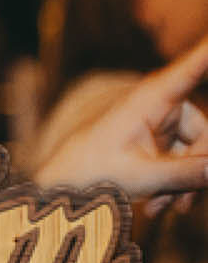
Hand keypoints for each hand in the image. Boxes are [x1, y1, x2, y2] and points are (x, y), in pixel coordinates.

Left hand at [34, 32, 207, 196]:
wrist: (68, 180)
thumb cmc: (95, 169)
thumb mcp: (142, 176)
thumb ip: (185, 173)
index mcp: (150, 98)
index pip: (188, 71)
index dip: (206, 54)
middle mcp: (160, 104)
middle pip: (206, 133)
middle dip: (198, 171)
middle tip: (181, 206)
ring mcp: (163, 122)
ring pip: (199, 154)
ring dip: (185, 185)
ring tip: (162, 208)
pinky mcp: (163, 140)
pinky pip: (187, 163)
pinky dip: (177, 186)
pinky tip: (159, 207)